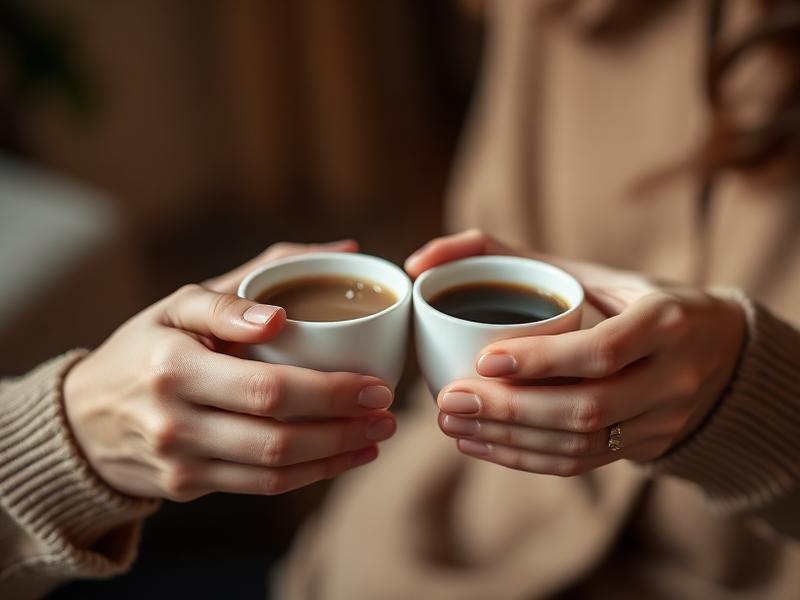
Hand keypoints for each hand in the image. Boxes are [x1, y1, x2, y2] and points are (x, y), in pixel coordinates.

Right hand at [64, 240, 396, 500]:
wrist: (85, 416)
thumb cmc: (146, 347)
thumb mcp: (181, 303)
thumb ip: (253, 280)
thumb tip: (338, 251)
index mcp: (174, 365)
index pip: (266, 387)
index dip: (329, 392)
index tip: (377, 382)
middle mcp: (174, 419)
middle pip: (277, 435)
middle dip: (344, 426)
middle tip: (388, 411)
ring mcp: (180, 461)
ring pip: (275, 468)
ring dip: (337, 455)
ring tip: (378, 436)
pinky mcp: (187, 488)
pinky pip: (261, 487)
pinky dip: (311, 475)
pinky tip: (345, 457)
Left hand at [407, 230, 745, 475]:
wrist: (717, 351)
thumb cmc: (634, 299)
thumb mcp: (591, 270)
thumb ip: (510, 256)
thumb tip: (421, 260)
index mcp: (664, 320)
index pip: (601, 350)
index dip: (541, 361)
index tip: (482, 360)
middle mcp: (672, 376)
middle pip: (586, 408)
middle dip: (510, 409)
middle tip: (449, 399)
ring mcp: (663, 420)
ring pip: (579, 444)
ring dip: (508, 438)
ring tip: (453, 422)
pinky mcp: (646, 447)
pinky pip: (580, 463)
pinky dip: (524, 457)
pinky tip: (479, 443)